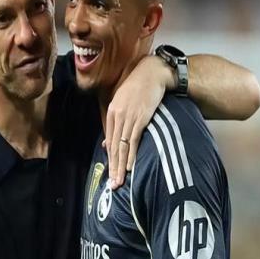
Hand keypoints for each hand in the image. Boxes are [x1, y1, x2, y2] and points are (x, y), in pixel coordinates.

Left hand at [105, 55, 172, 188]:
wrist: (152, 73)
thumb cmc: (139, 87)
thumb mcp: (123, 102)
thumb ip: (116, 121)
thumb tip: (107, 143)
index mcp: (112, 112)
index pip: (110, 141)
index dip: (110, 159)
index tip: (110, 174)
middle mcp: (117, 116)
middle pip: (114, 147)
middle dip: (113, 167)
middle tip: (113, 185)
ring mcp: (128, 117)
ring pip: (122, 146)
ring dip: (120, 166)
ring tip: (120, 181)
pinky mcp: (140, 118)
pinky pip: (133, 140)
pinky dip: (131, 155)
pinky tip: (129, 166)